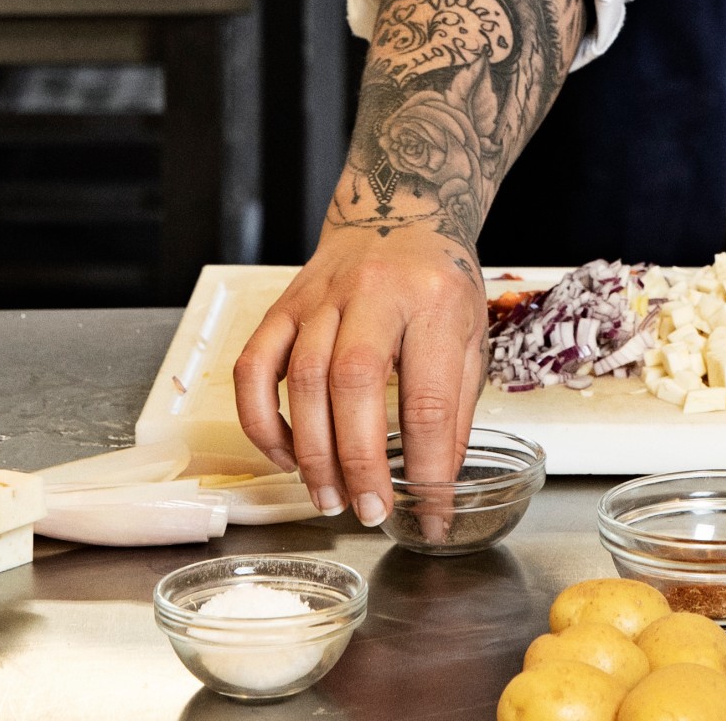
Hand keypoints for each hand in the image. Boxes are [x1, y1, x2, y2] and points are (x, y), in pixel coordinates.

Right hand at [230, 220, 488, 522]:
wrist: (400, 212)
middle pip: (355, 381)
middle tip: (367, 509)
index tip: (431, 512)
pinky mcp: (283, 304)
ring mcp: (322, 296)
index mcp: (434, 301)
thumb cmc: (438, 282)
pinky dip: (262, 420)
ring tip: (328, 497)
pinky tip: (285, 456)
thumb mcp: (471, 338)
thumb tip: (437, 485)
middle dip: (358, 459)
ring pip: (303, 376)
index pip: (429, 396)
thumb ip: (455, 410)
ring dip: (312, 450)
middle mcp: (375, 292)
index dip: (428, 464)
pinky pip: (255, 366)